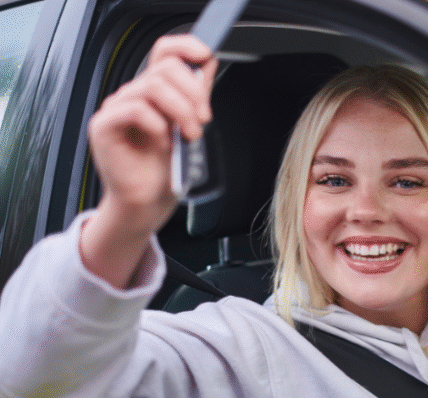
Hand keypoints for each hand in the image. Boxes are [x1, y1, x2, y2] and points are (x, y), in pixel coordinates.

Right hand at [81, 34, 217, 287]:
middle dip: (193, 93)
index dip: (186, 46)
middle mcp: (133, 95)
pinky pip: (135, 109)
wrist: (148, 204)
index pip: (164, 51)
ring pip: (152, 87)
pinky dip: (157, 125)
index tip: (206, 58)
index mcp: (153, 92)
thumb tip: (206, 65)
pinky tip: (164, 143)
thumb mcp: (189, 126)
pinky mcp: (104, 126)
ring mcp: (116, 109)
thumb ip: (195, 96)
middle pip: (164, 68)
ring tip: (190, 135)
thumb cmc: (166, 170)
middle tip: (203, 120)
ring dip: (180, 110)